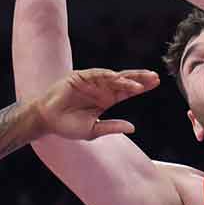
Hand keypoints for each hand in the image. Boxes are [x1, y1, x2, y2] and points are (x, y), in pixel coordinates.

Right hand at [33, 68, 160, 139]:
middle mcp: (101, 89)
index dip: (141, 87)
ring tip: (141, 84)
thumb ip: (112, 127)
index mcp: (105, 100)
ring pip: (113, 77)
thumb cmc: (68, 126)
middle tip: (155, 77)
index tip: (156, 83)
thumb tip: (133, 127)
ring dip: (127, 79)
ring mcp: (91, 81)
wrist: (46, 120)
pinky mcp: (79, 77)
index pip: (127, 91)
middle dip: (140, 78)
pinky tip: (118, 78)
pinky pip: (96, 74)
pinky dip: (108, 76)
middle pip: (125, 81)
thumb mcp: (93, 130)